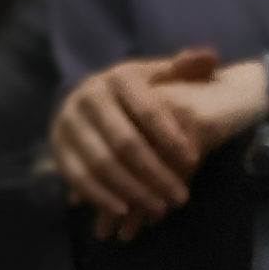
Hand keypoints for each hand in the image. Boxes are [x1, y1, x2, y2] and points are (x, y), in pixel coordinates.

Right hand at [47, 49, 268, 238]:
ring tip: (159, 209)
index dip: (171, 137)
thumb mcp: (158, 77)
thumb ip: (183, 70)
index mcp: (119, 78)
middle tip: (180, 198)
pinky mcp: (57, 146)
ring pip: (102, 163)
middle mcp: (89, 96)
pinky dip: (101, 197)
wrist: (89, 100)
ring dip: (132, 190)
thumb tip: (210, 58)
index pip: (148, 111)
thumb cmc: (136, 94)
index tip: (193, 161)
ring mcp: (69, 122)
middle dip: (155, 173)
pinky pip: (78, 176)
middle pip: (126, 143)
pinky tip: (124, 212)